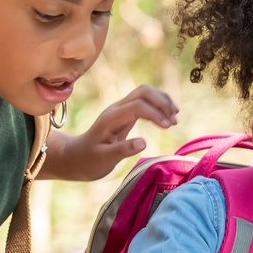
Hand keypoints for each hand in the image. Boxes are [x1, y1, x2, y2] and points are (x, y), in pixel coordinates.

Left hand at [63, 86, 179, 178]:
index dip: (156, 113)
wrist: (77, 157)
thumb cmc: (89, 160)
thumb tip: (144, 142)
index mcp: (111, 118)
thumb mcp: (104, 159)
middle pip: (143, 91)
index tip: (168, 127)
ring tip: (175, 118)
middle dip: (162, 102)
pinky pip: (145, 101)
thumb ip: (123, 150)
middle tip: (174, 121)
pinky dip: (158, 106)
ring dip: (162, 101)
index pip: (138, 105)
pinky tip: (167, 118)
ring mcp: (121, 109)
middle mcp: (116, 108)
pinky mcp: (125, 113)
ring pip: (146, 93)